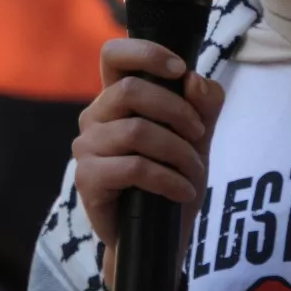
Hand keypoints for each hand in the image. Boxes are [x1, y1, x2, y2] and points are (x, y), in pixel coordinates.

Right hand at [71, 39, 222, 290]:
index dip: (145, 52)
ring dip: (178, 151)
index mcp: (116, 98)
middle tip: (200, 135)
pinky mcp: (88, 180)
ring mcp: (86, 148)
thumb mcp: (198, 137)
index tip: (179, 69)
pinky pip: (134, 167)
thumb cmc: (173, 178)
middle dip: (178, 112)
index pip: (113, 54)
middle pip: (132, 90)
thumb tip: (195, 80)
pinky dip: (168, 178)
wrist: (160, 237)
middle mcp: (95, 117)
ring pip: (137, 130)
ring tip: (194, 172)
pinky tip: (183, 191)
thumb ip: (205, 104)